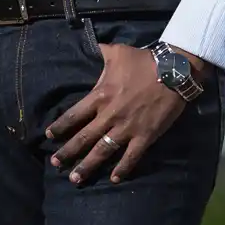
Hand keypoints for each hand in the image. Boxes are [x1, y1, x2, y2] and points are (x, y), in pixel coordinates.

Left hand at [46, 43, 208, 184]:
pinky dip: (122, 169)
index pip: (74, 115)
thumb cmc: (145, 61)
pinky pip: (131, 156)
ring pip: (102, 151)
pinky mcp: (145, 136)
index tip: (49, 136)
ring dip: (87, 166)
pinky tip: (114, 179)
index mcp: (100, 96)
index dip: (60, 127)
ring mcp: (127, 128)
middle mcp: (109, 115)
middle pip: (83, 138)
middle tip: (55, 164)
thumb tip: (93, 45)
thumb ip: (102, 52)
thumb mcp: (118, 52)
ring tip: (75, 179)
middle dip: (67, 153)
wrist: (174, 72)